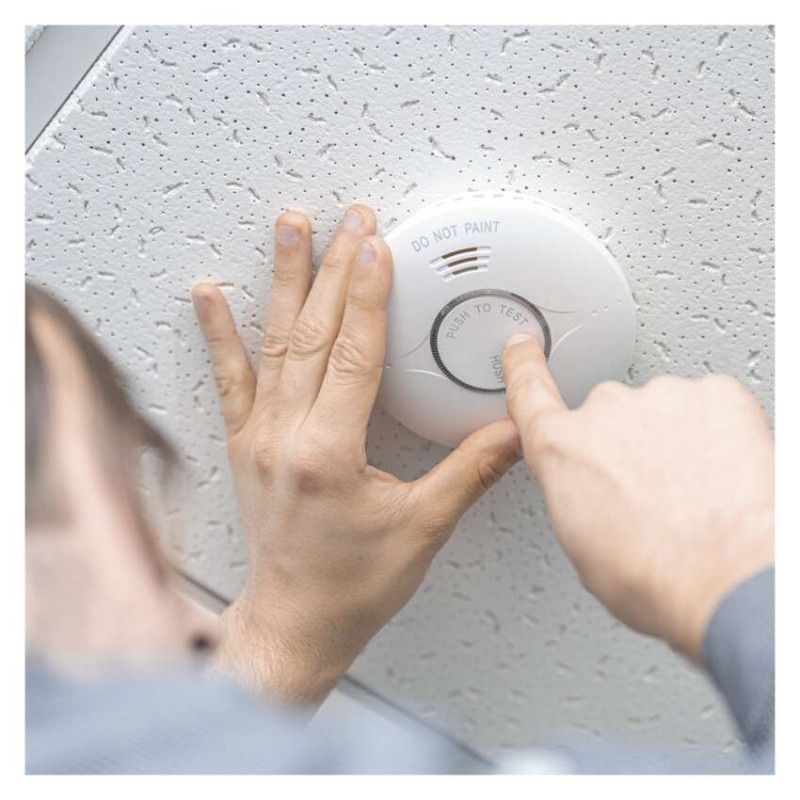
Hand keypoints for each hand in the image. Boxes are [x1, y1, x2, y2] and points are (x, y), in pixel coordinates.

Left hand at [192, 205, 519, 703]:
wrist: (294, 622)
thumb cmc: (352, 587)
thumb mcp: (423, 529)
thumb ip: (471, 471)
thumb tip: (516, 430)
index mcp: (329, 454)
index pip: (354, 354)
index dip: (369, 295)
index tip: (377, 246)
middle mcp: (285, 437)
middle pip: (315, 334)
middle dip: (336, 268)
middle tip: (350, 217)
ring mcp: (259, 437)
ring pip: (273, 342)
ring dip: (284, 279)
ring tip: (288, 226)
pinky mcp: (246, 444)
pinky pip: (229, 379)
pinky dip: (218, 333)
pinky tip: (207, 295)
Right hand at [502, 333, 773, 661]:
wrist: (728, 577)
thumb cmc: (655, 575)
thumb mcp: (583, 545)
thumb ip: (576, 493)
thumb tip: (595, 491)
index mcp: (561, 448)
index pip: (530, 393)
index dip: (524, 366)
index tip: (522, 347)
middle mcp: (604, 410)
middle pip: (612, 414)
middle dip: (630, 444)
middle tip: (657, 491)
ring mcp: (662, 397)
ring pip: (666, 411)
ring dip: (678, 442)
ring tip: (697, 494)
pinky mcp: (717, 395)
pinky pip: (713, 406)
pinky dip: (721, 434)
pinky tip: (724, 476)